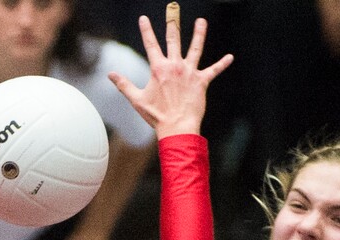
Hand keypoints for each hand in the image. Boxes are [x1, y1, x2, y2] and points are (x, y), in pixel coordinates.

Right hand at [107, 8, 232, 138]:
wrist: (177, 128)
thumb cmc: (157, 116)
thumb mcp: (137, 100)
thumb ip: (124, 85)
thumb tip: (110, 74)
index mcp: (158, 68)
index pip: (150, 44)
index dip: (146, 30)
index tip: (143, 18)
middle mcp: (175, 66)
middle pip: (173, 39)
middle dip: (172, 23)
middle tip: (172, 9)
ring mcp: (189, 72)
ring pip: (195, 48)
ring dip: (199, 34)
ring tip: (201, 22)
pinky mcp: (202, 82)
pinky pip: (214, 70)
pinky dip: (222, 64)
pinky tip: (230, 57)